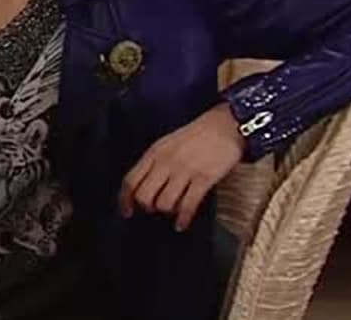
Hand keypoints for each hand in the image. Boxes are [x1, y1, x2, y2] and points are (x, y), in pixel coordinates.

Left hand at [120, 103, 246, 230]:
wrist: (225, 125)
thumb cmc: (197, 135)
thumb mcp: (167, 143)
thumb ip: (154, 162)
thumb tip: (144, 185)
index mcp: (153, 153)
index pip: (130, 180)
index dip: (125, 199)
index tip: (126, 211)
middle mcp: (165, 162)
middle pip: (144, 195)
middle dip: (146, 207)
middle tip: (153, 210)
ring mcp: (184, 171)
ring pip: (164, 203)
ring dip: (167, 211)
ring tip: (172, 210)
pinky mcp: (204, 178)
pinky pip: (188, 205)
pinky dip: (183, 219)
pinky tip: (181, 224)